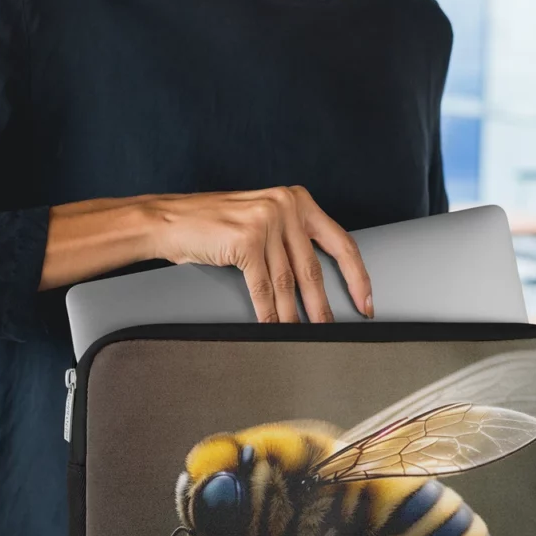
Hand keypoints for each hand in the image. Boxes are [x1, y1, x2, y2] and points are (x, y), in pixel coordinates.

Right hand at [144, 184, 373, 323]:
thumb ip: (290, 239)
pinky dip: (268, 313)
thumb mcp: (262, 219)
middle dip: (323, 306)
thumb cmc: (214, 224)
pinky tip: (273, 327)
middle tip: (333, 330)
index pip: (340, 242)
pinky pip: (262, 287)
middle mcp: (286, 206)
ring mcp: (266, 221)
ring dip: (295, 316)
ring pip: (288, 282)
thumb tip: (316, 282)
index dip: (357, 276)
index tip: (365, 301)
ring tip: (302, 335)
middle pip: (314, 268)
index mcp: (297, 200)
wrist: (170, 220)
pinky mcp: (246, 240)